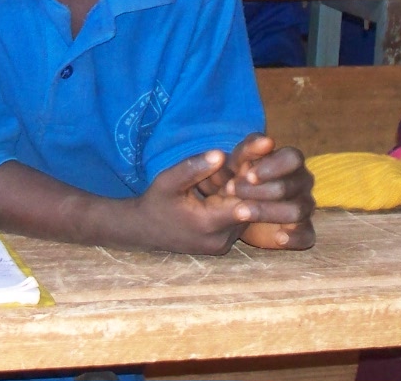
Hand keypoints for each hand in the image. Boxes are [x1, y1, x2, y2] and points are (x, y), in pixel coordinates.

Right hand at [129, 150, 252, 254]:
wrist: (144, 230)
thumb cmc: (156, 202)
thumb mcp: (168, 181)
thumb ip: (194, 168)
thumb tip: (221, 154)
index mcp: (207, 224)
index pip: (244, 204)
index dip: (251, 183)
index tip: (255, 165)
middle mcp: (220, 240)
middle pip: (249, 211)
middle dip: (252, 187)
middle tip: (257, 165)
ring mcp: (222, 245)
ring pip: (247, 217)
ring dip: (248, 197)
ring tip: (251, 174)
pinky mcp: (223, 246)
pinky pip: (238, 223)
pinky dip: (239, 205)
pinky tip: (238, 188)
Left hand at [203, 134, 316, 249]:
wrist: (233, 211)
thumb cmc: (237, 179)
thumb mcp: (236, 163)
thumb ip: (249, 150)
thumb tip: (268, 141)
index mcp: (291, 161)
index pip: (292, 158)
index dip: (272, 166)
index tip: (247, 174)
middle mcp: (302, 182)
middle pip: (289, 186)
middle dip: (259, 190)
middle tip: (230, 192)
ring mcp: (305, 207)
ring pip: (297, 210)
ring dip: (267, 211)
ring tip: (239, 212)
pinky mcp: (303, 232)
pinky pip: (307, 235)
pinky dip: (294, 237)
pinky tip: (278, 237)